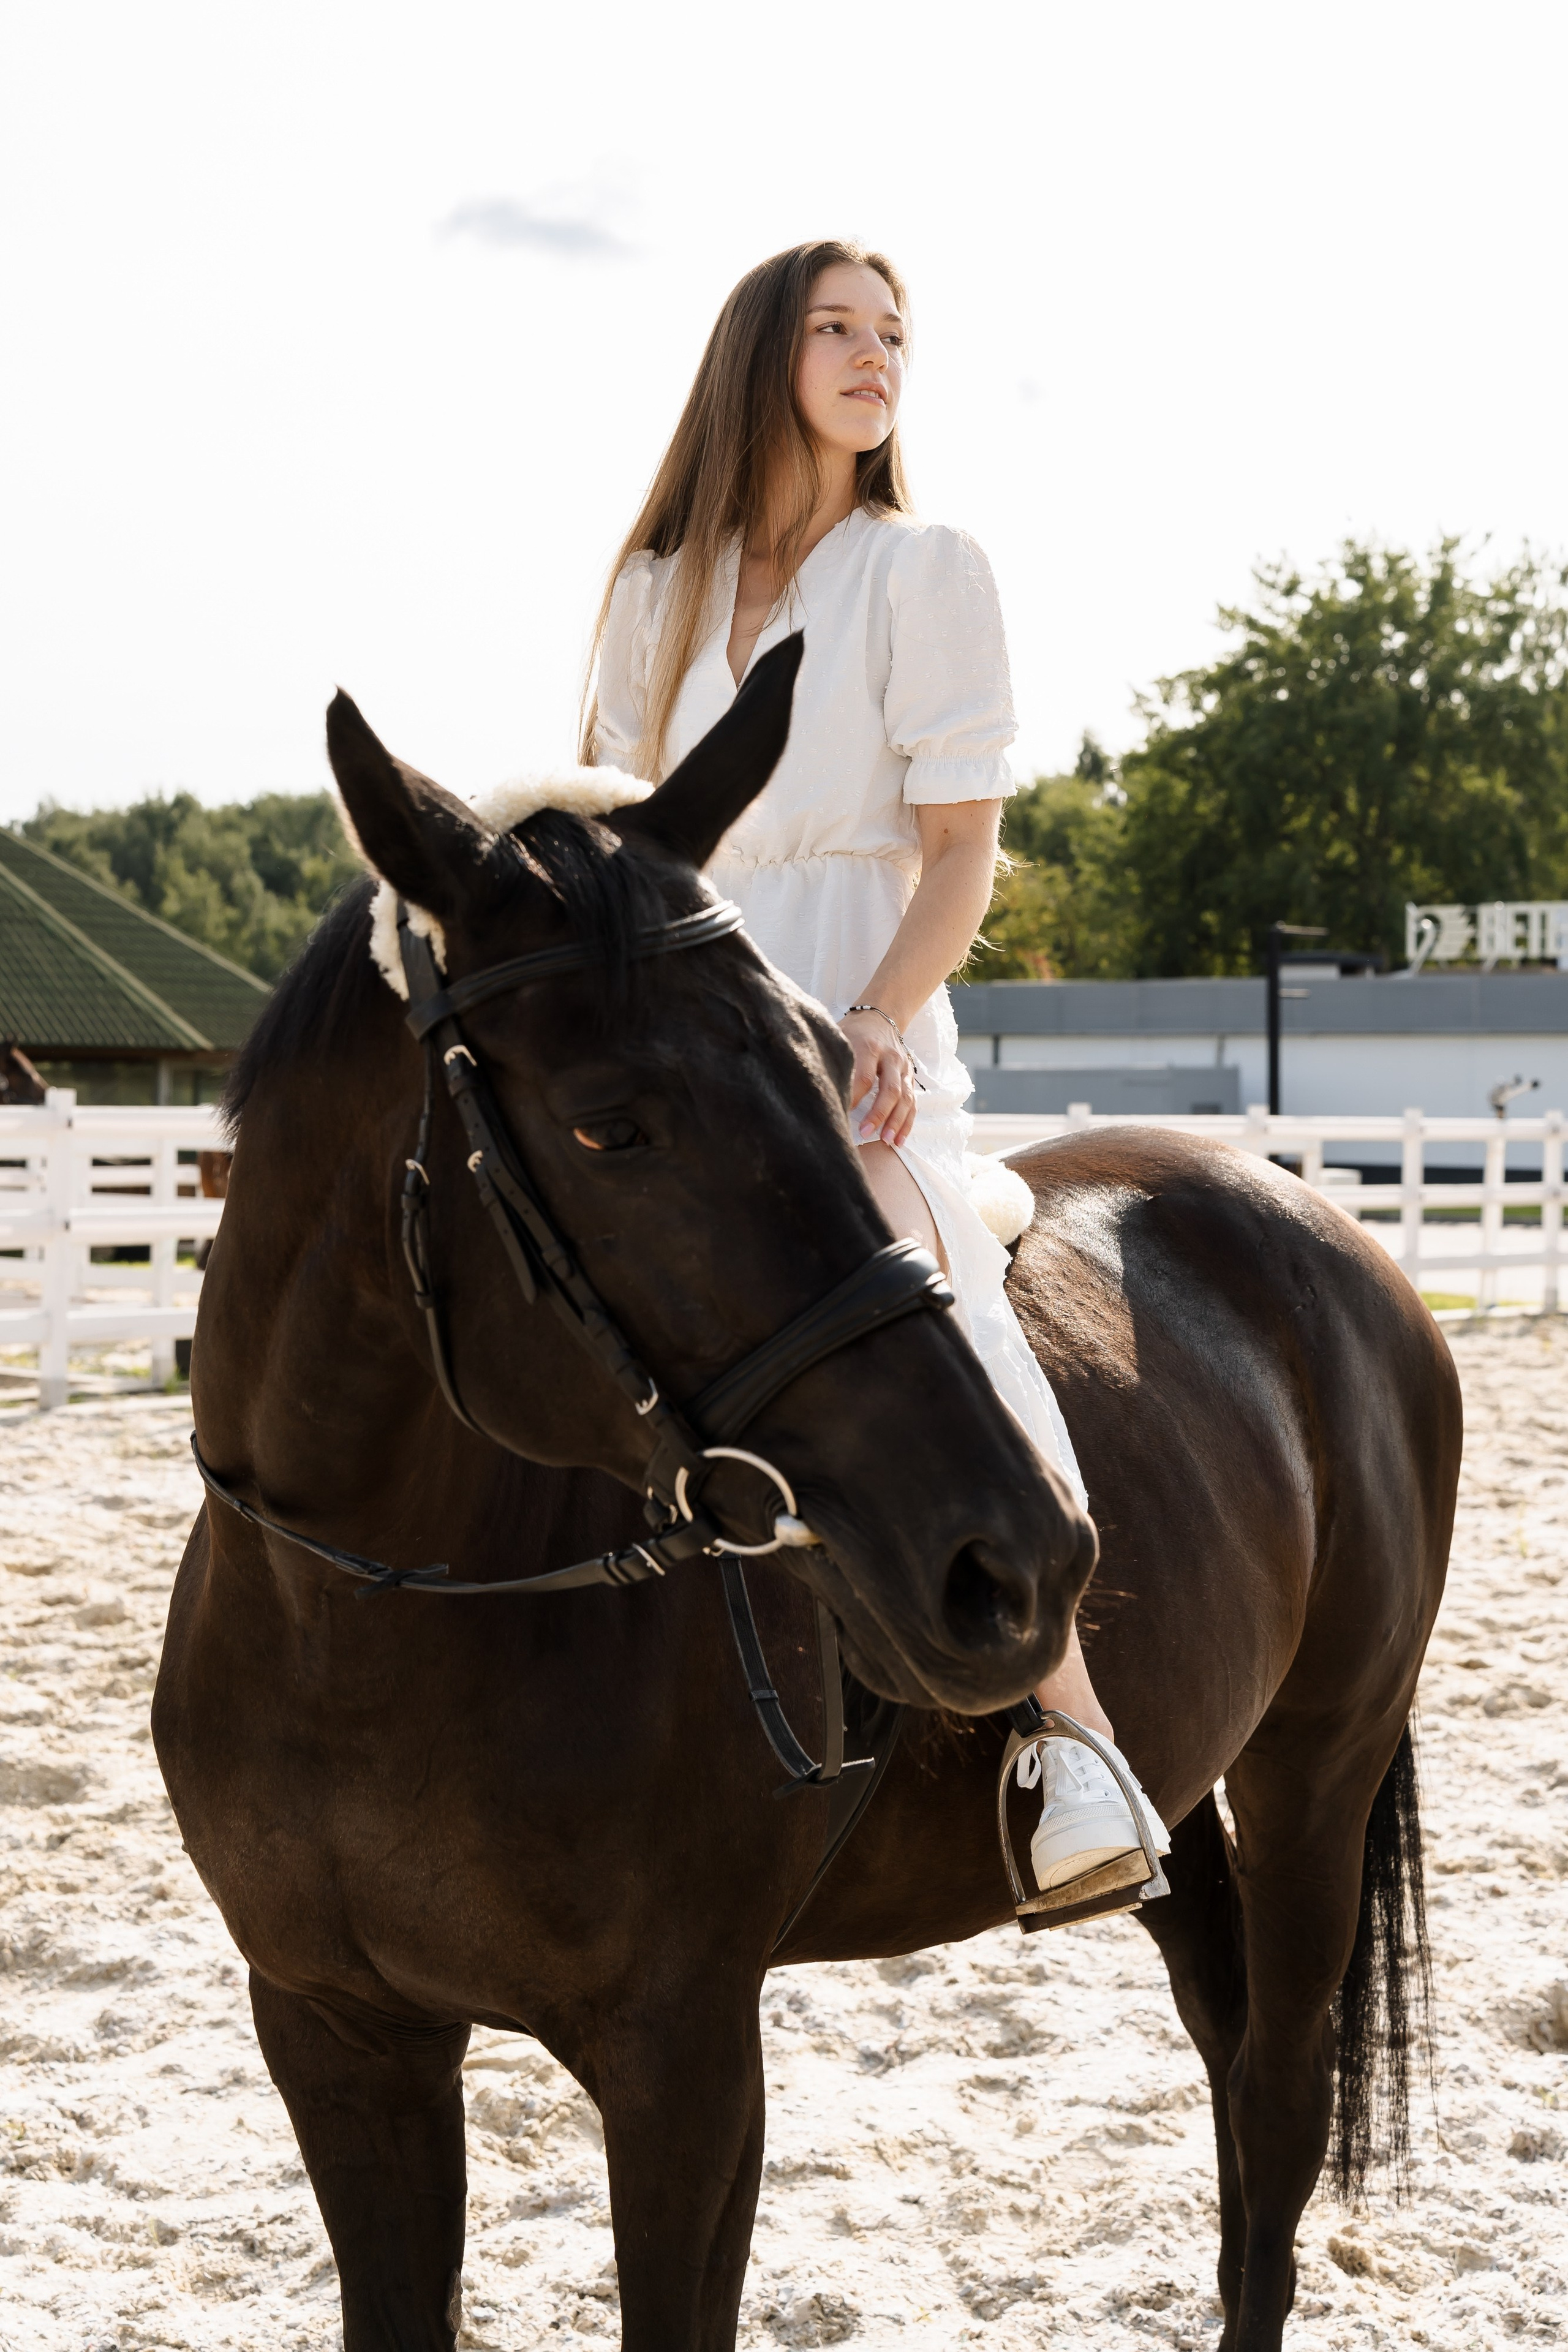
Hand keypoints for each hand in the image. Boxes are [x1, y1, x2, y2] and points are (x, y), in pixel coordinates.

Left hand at [840, 1009, 916, 1146]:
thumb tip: (810, 1085)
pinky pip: (912, 1102)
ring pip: (905, 1097)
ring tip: (886, 1141)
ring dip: (896, 1121)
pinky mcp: (909, 1077)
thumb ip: (829, 1056)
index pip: (864, 1076)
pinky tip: (898, 1140)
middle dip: (878, 1113)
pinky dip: (907, 1122)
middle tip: (865, 1133)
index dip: (853, 1098)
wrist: (880, 1017)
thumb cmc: (852, 1032)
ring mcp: (902, 1068)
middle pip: (889, 1089)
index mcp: (869, 1046)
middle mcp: (889, 1057)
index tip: (840, 1115)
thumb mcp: (839, 1036)